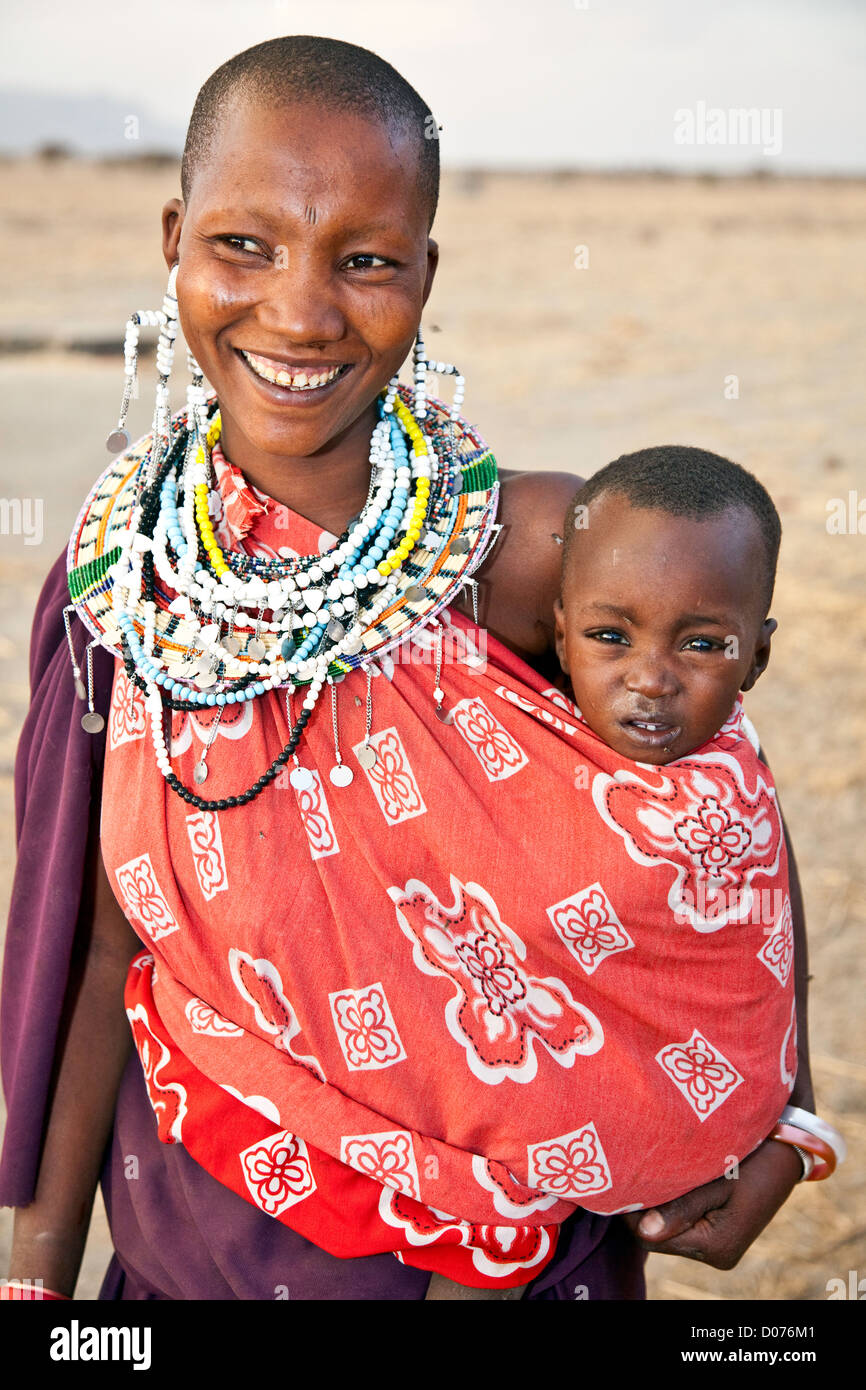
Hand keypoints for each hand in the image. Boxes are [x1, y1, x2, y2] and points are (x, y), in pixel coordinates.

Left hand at [621, 1138, 802, 1269]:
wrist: (787, 1150)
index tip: (625, 1177)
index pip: (651, 1237)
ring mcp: (719, 1248)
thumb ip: (681, 1206)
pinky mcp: (719, 1236)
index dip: (633, 1209)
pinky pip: (683, 1225)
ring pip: (669, 1231)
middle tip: (637, 1170)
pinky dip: (673, 1205)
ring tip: (656, 1171)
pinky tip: (673, 1180)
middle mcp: (717, 1255)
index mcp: (716, 1246)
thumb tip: (644, 1231)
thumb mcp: (717, 1179)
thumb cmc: (753, 1159)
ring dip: (659, 1205)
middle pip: (658, 1238)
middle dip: (644, 1207)